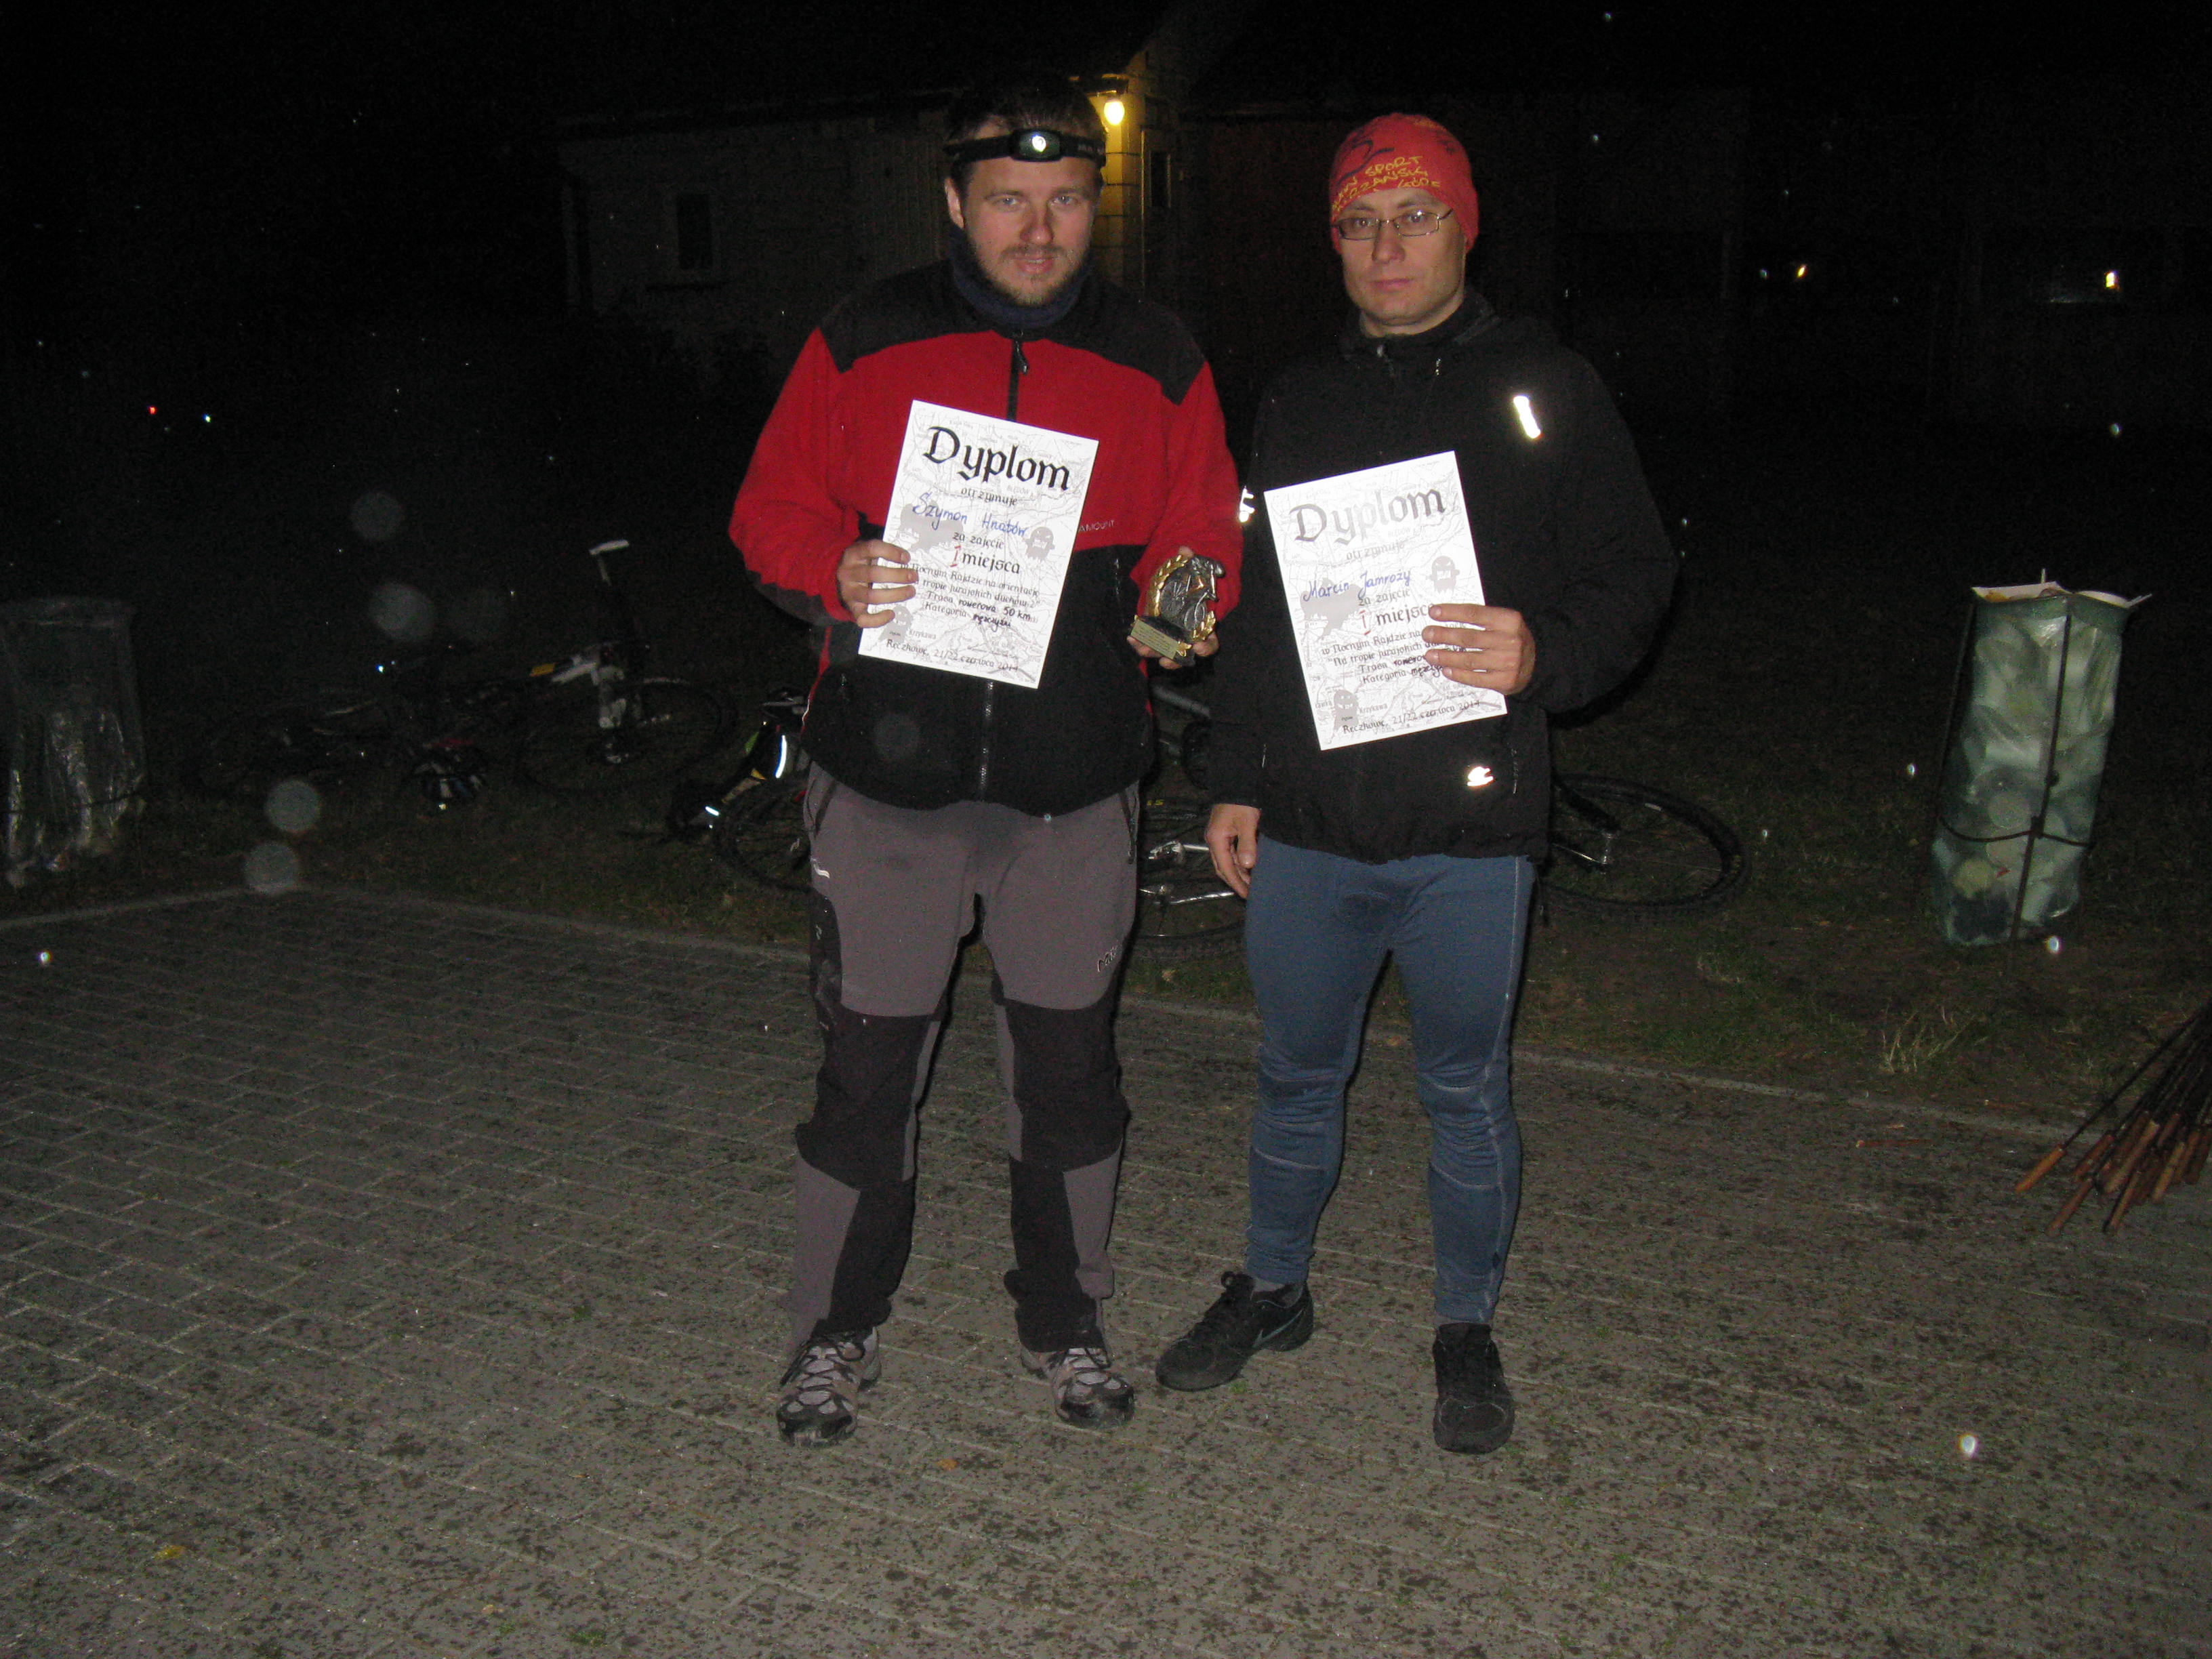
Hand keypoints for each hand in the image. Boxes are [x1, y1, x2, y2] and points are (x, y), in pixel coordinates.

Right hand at [836, 539, 914, 626]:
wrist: (841, 581)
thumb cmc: (862, 565)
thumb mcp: (867, 553)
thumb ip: (883, 553)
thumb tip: (908, 559)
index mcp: (853, 554)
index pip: (871, 548)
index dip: (891, 552)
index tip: (907, 558)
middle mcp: (848, 573)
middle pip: (873, 574)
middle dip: (897, 575)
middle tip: (914, 576)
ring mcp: (849, 592)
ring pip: (872, 596)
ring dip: (895, 594)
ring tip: (911, 591)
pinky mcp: (852, 608)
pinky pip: (863, 618)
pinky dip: (878, 619)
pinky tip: (891, 613)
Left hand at [1129, 544, 1221, 660]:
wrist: (1178, 583)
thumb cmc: (1190, 580)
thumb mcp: (1192, 569)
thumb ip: (1191, 561)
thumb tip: (1184, 550)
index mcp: (1203, 624)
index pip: (1210, 642)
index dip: (1206, 646)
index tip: (1198, 646)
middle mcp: (1188, 635)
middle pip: (1185, 654)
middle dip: (1175, 659)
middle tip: (1166, 660)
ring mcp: (1172, 637)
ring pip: (1165, 652)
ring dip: (1154, 652)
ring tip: (1142, 649)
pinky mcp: (1157, 634)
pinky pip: (1150, 643)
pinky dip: (1141, 643)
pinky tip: (1132, 638)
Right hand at [1205, 803, 1260, 898]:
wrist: (1237, 783)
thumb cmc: (1242, 802)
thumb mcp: (1247, 823)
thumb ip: (1247, 845)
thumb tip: (1247, 866)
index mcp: (1216, 839)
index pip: (1226, 868)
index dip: (1236, 883)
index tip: (1247, 894)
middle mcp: (1214, 840)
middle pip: (1223, 867)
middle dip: (1236, 881)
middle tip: (1250, 892)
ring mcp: (1218, 836)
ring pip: (1227, 860)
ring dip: (1238, 871)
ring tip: (1252, 882)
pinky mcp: (1224, 832)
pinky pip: (1230, 852)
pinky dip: (1239, 861)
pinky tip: (1249, 865)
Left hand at [1423, 604, 1533, 694]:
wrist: (1537, 663)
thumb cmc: (1512, 639)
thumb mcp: (1504, 622)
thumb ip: (1481, 618)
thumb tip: (1446, 616)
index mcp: (1509, 620)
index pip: (1475, 613)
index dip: (1452, 612)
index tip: (1433, 612)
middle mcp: (1510, 641)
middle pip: (1469, 637)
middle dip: (1444, 636)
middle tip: (1427, 634)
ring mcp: (1508, 662)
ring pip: (1470, 659)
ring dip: (1446, 657)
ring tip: (1430, 655)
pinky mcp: (1504, 681)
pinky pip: (1476, 678)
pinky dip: (1459, 675)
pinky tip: (1446, 670)